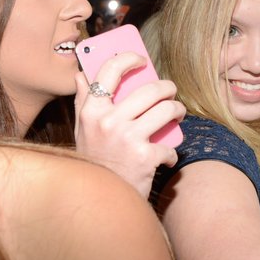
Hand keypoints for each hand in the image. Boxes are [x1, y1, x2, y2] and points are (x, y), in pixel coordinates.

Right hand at [74, 52, 185, 197]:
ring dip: (178, 111)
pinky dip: (172, 153)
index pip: (109, 71)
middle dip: (168, 88)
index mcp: (92, 111)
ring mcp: (127, 138)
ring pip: (167, 110)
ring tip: (177, 116)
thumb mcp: (82, 131)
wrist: (100, 201)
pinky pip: (170, 146)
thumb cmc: (94, 161)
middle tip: (171, 93)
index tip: (141, 59)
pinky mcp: (145, 156)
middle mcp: (108, 121)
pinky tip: (166, 158)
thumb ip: (82, 101)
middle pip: (150, 90)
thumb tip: (81, 74)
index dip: (128, 58)